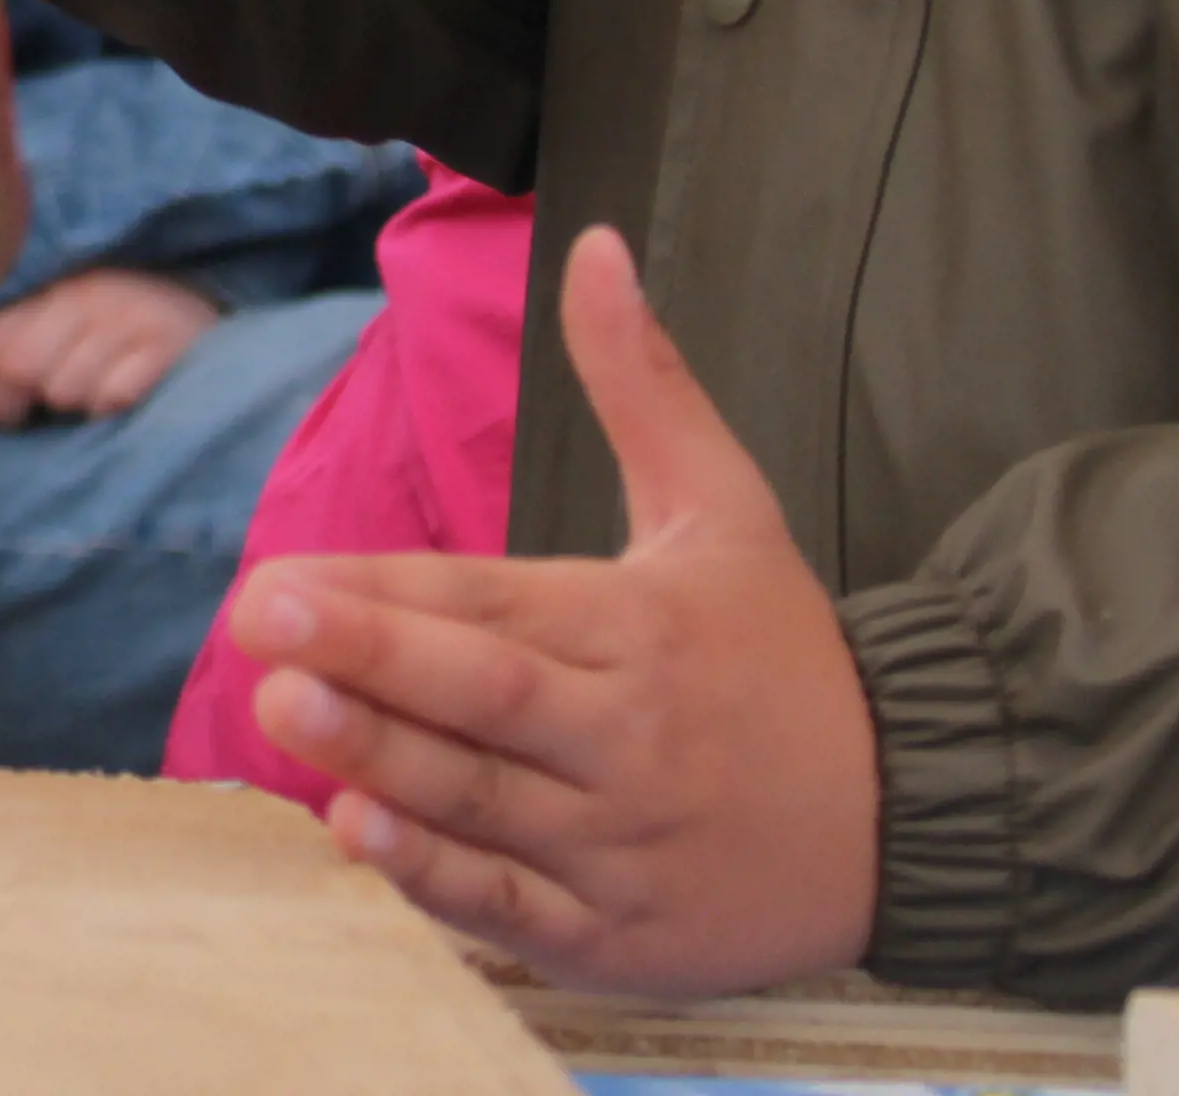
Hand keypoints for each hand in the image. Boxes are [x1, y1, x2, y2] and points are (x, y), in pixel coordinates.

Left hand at [0, 265, 219, 428]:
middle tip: (41, 411)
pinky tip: (129, 387)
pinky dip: (113, 406)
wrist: (209, 312)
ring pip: (63, 390)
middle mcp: (84, 295)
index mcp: (49, 287)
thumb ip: (13, 359)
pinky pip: (112, 396)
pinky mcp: (165, 344)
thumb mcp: (65, 328)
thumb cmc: (123, 328)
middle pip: (15, 367)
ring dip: (75, 404)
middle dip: (17, 405)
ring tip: (97, 386)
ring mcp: (126, 316)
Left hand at [236, 228, 877, 995]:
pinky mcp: (620, 933)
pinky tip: (363, 839)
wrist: (919, 813)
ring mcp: (621, 839)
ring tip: (280, 715)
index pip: (486, 603)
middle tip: (259, 626)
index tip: (278, 579)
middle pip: (479, 693)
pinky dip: (439, 879)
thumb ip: (642, 383)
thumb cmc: (787, 656)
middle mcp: (623, 731)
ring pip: (483, 798)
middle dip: (366, 660)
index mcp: (636, 625)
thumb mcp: (723, 505)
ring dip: (380, 761)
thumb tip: (595, 245)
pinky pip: (514, 905)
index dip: (380, 594)